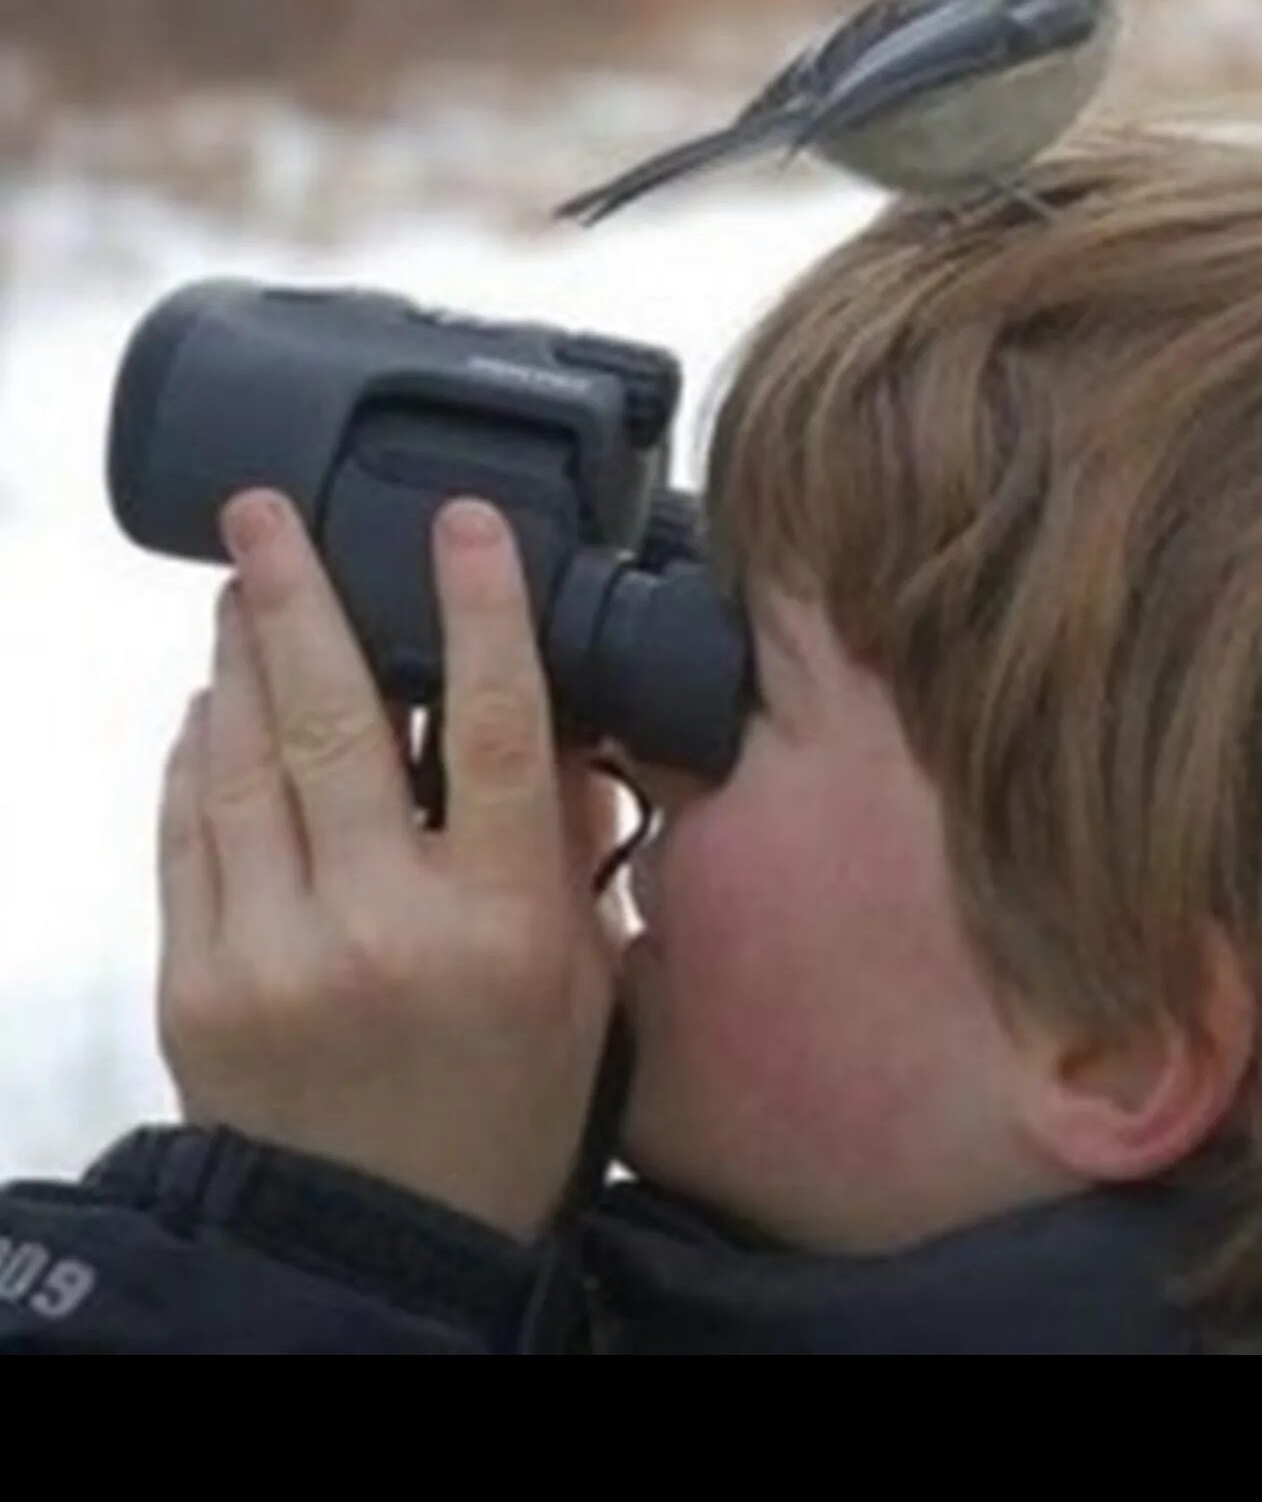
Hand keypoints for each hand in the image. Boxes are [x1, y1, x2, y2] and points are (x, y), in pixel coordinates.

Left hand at [157, 489, 621, 1240]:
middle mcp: (382, 928)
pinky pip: (184, 837)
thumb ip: (560, 846)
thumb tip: (545, 720)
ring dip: (239, 663)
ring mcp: (272, 955)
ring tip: (239, 591)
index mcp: (501, 925)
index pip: (493, 731)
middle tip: (264, 514)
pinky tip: (210, 708)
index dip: (483, 611)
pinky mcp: (193, 984)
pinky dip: (194, 758)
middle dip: (296, 598)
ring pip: (244, 764)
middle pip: (337, 723)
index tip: (465, 523)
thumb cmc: (502, 1104)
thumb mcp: (580, 978)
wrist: (383, 1242)